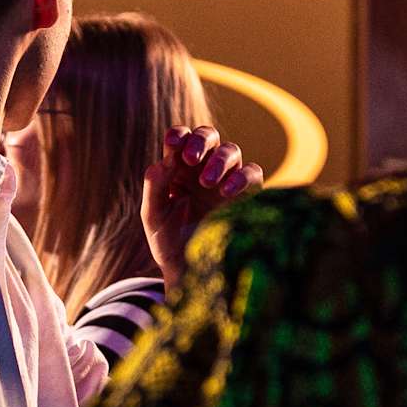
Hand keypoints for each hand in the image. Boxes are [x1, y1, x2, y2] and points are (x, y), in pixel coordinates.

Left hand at [141, 127, 265, 289]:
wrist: (188, 271)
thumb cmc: (167, 241)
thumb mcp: (153, 215)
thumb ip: (155, 186)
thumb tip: (165, 161)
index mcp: (178, 168)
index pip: (181, 139)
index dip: (178, 135)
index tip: (172, 145)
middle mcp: (203, 169)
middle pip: (208, 136)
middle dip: (200, 141)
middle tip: (190, 160)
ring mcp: (226, 180)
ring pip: (231, 151)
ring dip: (219, 160)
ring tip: (207, 183)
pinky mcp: (245, 195)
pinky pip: (252, 174)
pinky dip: (242, 177)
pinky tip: (226, 192)